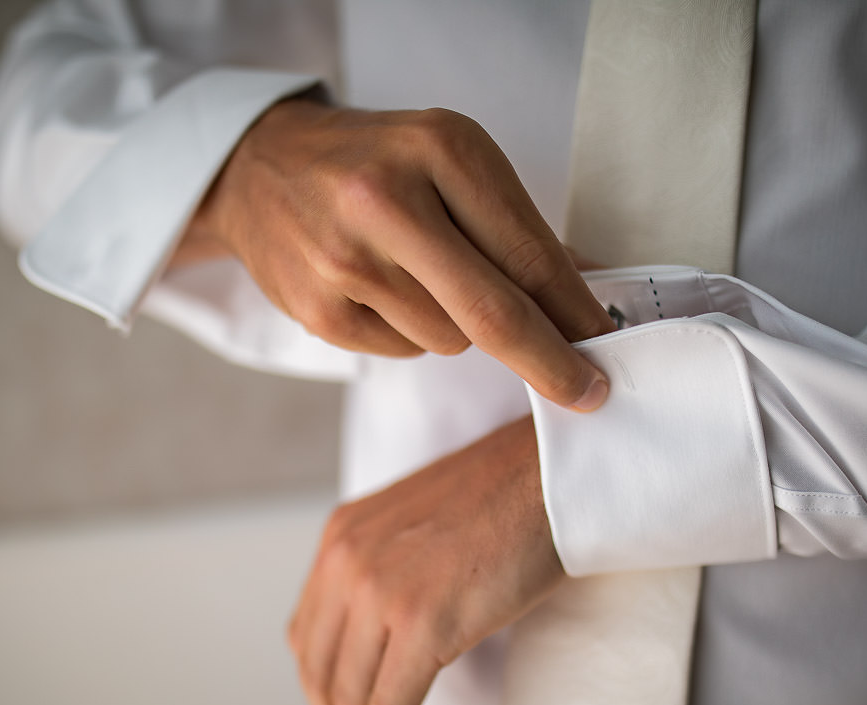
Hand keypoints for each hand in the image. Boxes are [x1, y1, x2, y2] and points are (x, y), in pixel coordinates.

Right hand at [180, 96, 614, 410]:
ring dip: (459, 326)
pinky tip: (381, 289)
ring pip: (451, 339)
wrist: (261, 168)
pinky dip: (410, 331)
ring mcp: (345, 261)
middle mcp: (387, 201)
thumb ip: (515, 227)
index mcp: (438, 149)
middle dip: (550, 362)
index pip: (526, 252)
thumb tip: (583, 299)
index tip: (605, 347)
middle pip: (492, 314)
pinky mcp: (318, 310)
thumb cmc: (376, 162)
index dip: (574, 312)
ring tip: (420, 275)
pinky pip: (404, 351)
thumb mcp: (450, 159)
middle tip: (588, 392)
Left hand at [287, 416, 563, 704]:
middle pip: (320, 677)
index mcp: (340, 539)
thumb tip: (382, 653)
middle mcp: (345, 562)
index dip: (326, 698)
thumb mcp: (418, 530)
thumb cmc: (507, 500)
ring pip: (355, 702)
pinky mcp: (421, 619)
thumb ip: (385, 576)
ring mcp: (378, 589)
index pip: (306, 639)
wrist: (554, 473)